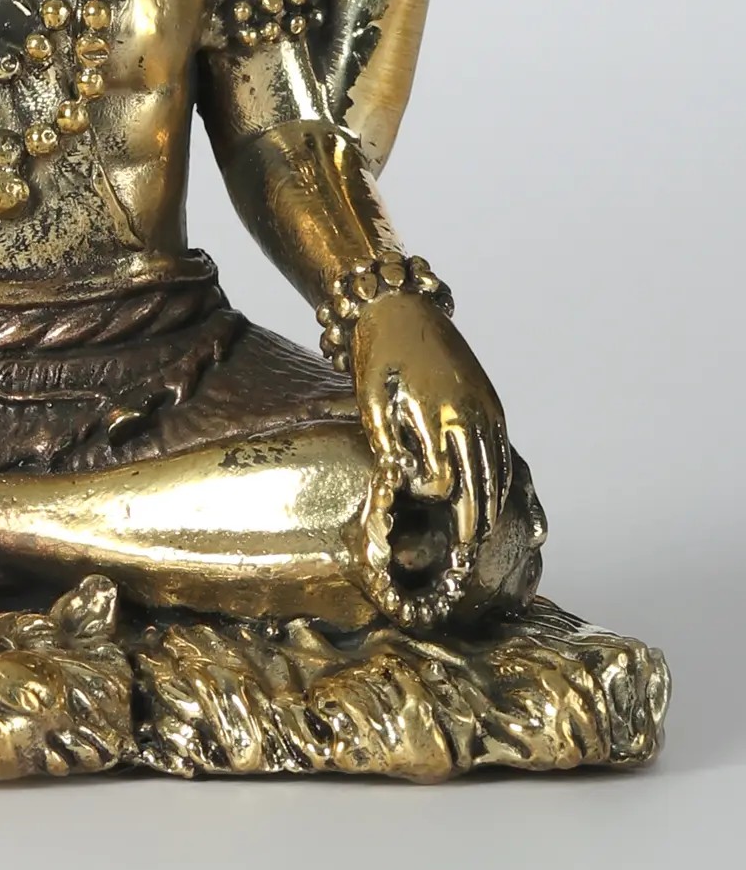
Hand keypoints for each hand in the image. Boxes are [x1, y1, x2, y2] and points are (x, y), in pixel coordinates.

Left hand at [352, 291, 512, 546]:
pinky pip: (502, 453)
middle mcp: (470, 417)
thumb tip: (402, 483)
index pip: (443, 483)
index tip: (411, 501)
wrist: (401, 305)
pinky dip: (500, 482)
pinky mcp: (491, 403)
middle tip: (464, 563)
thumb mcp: (368, 398)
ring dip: (491, 511)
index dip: (428, 499)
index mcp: (437, 417)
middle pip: (480, 489)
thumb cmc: (376, 353)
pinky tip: (489, 501)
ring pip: (498, 475)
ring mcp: (486, 410)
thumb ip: (386, 444)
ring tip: (478, 544)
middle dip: (472, 528)